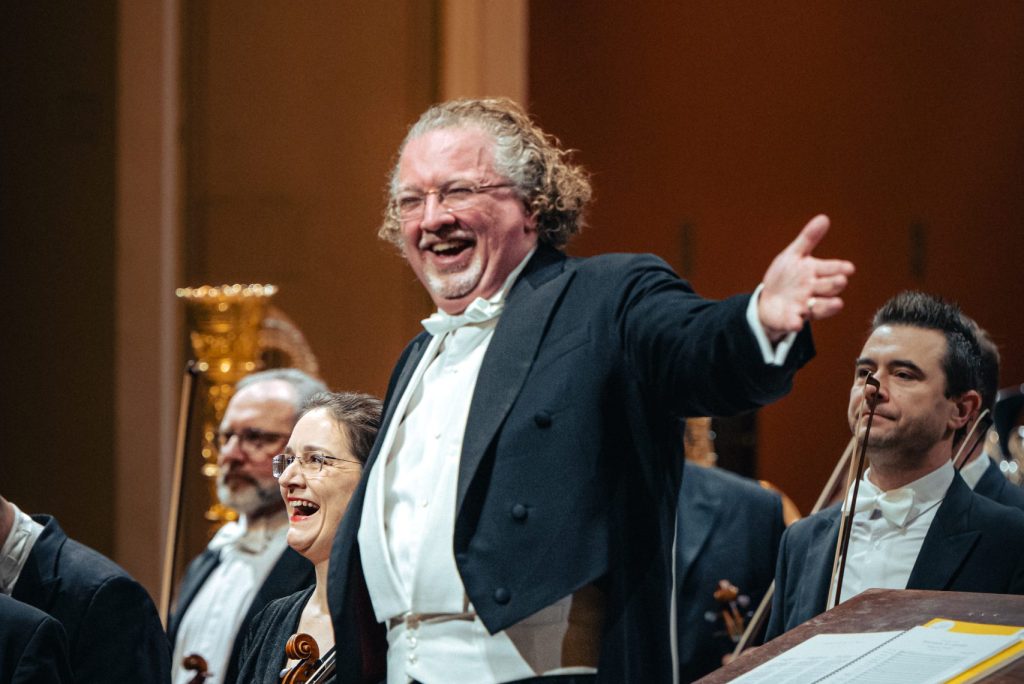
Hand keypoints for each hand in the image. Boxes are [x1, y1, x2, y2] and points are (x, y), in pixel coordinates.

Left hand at [758, 214, 854, 341]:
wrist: (768, 300)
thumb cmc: (785, 277)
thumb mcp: (794, 255)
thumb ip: (808, 238)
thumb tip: (824, 218)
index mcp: (815, 273)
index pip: (832, 269)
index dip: (839, 268)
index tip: (848, 268)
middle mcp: (813, 290)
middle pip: (828, 287)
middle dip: (833, 284)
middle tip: (840, 281)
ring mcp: (803, 306)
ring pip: (819, 307)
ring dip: (827, 306)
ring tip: (837, 303)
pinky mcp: (791, 319)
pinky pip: (794, 322)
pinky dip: (795, 323)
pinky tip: (797, 322)